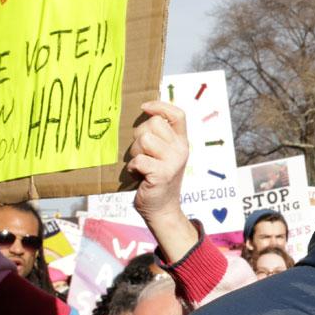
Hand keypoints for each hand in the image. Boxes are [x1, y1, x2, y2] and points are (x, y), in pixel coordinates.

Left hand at [128, 101, 189, 224]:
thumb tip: (144, 112)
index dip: (160, 106)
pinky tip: (138, 174)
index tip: (144, 108)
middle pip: (154, 124)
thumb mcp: (163, 154)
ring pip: (145, 140)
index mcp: (181, 142)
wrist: (162, 208)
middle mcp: (181, 149)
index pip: (178, 114)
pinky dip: (133, 167)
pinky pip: (139, 160)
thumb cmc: (156, 178)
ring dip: (135, 152)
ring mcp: (173, 162)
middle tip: (142, 153)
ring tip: (140, 164)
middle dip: (140, 135)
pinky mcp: (162, 174)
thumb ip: (159, 136)